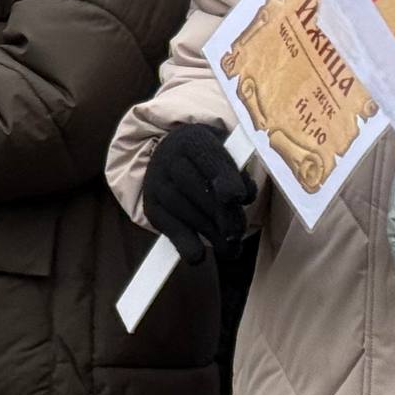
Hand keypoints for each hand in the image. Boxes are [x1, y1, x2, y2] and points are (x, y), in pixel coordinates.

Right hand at [143, 121, 257, 265]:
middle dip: (223, 216)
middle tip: (238, 233)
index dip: (225, 179)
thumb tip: (243, 197)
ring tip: (231, 249)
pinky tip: (199, 255)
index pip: (210, 158)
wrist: (170, 158)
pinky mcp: (152, 207)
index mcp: (193, 139)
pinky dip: (185, 245)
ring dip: (211, 235)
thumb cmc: (209, 163)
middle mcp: (169, 158)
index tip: (239, 198)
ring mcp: (156, 183)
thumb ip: (237, 173)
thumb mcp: (225, 155)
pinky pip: (169, 229)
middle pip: (197, 189)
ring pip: (185, 211)